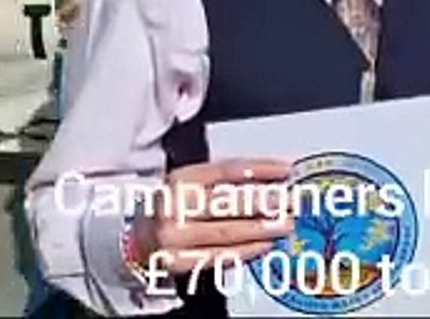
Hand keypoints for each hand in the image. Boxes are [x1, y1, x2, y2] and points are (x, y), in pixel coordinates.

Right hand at [132, 159, 292, 274]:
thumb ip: (229, 181)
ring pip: (227, 231)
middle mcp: (176, 206)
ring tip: (285, 224)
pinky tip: (265, 245)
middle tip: (291, 201)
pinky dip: (246, 250)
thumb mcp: (194, 183)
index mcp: (182, 180)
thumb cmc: (175, 207)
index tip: (286, 170)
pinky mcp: (179, 261)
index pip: (227, 169)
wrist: (139, 238)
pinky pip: (219, 256)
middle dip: (266, 202)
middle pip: (229, 202)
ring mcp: (175, 236)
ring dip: (262, 229)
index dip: (260, 169)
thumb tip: (273, 180)